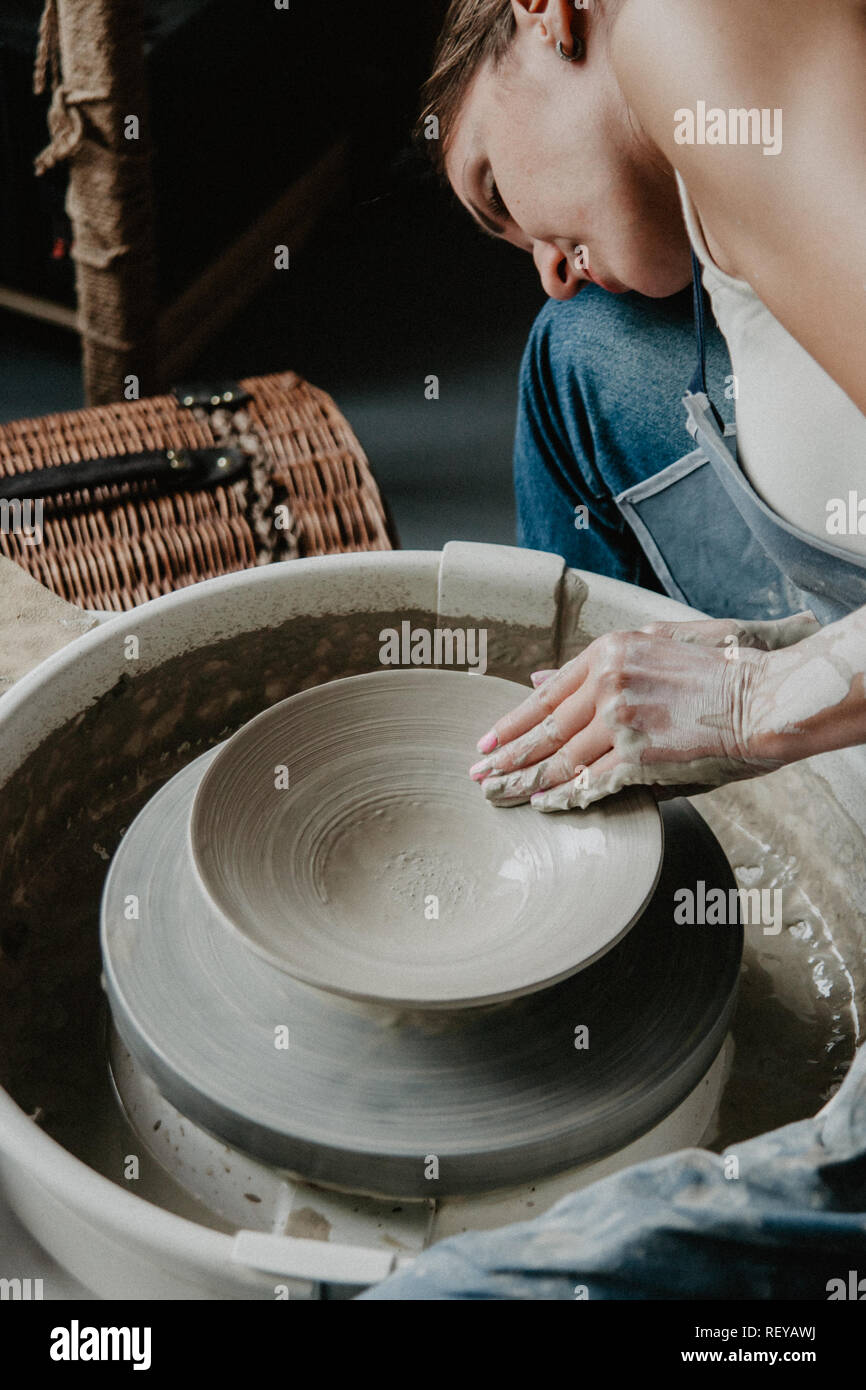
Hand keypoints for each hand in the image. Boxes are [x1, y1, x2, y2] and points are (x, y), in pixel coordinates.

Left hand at [468, 620, 792, 810]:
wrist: (763, 700)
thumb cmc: (719, 674)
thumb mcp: (654, 648)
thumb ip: (595, 665)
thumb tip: (538, 678)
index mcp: (609, 653)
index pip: (545, 695)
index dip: (512, 723)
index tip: (487, 741)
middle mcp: (608, 685)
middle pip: (542, 731)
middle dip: (505, 757)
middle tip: (476, 775)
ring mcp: (621, 723)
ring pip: (559, 761)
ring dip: (522, 783)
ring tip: (495, 795)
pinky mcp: (639, 758)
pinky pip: (589, 784)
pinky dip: (561, 797)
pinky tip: (540, 805)